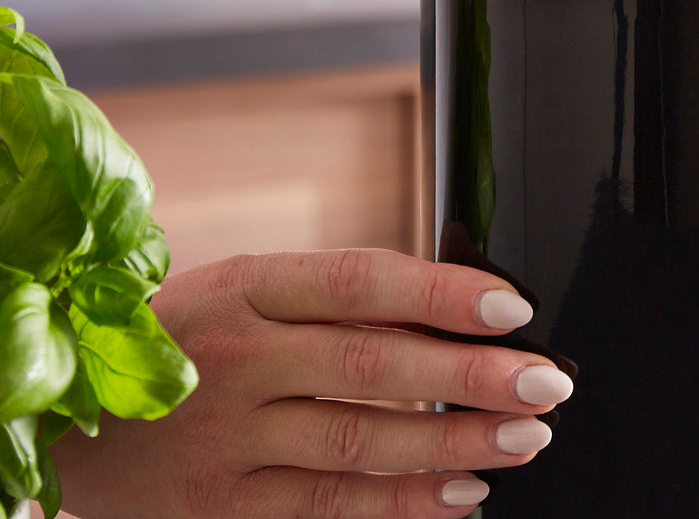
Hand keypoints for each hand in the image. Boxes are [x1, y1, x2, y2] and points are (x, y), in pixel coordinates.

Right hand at [49, 249, 573, 518]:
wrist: (74, 407)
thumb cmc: (185, 334)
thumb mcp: (244, 288)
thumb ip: (333, 299)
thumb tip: (445, 306)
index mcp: (248, 284)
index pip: (360, 280)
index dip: (441, 291)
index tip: (512, 307)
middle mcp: (239, 357)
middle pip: (372, 366)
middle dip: (469, 376)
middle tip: (546, 381)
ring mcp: (226, 439)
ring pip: (360, 444)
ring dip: (453, 443)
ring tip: (524, 437)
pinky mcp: (219, 509)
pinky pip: (327, 509)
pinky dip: (402, 505)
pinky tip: (463, 494)